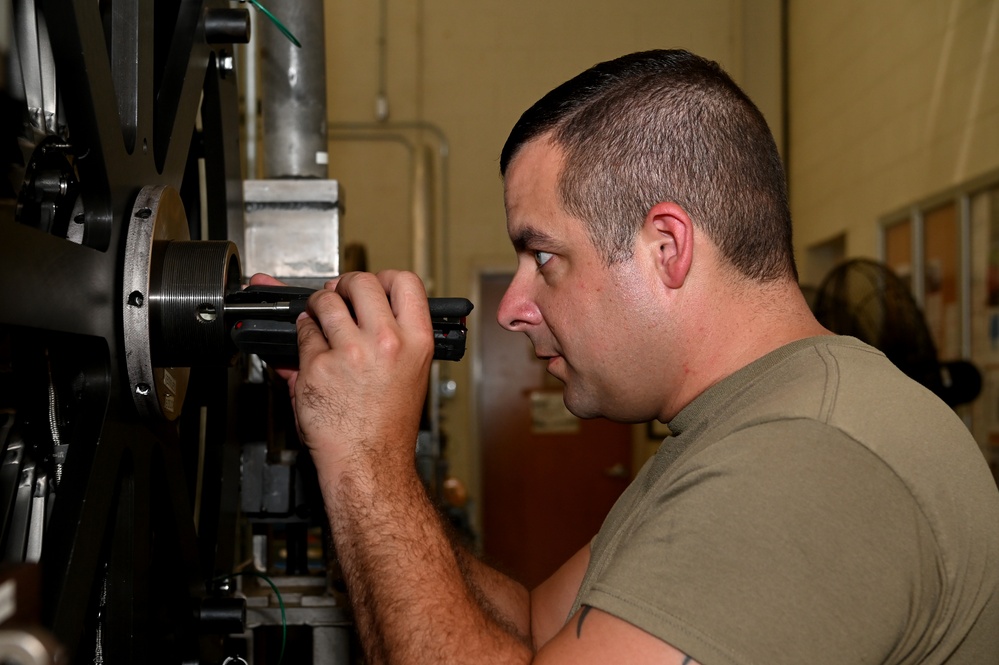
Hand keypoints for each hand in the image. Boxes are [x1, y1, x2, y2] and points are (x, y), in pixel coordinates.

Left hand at [294, 271, 433, 478]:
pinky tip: (311, 352)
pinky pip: (303, 334)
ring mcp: (351, 352)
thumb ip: (389, 333)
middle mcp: (387, 342)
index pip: (405, 282)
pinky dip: (302, 337)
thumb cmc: (386, 425)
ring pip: (326, 301)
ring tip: (319, 320)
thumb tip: (357, 302)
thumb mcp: (407, 373)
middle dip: (344, 285)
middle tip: (339, 297)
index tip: (373, 286)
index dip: (383, 278)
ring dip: (317, 306)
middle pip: (361, 281)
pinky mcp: (318, 366)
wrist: (368, 462)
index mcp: (417, 341)